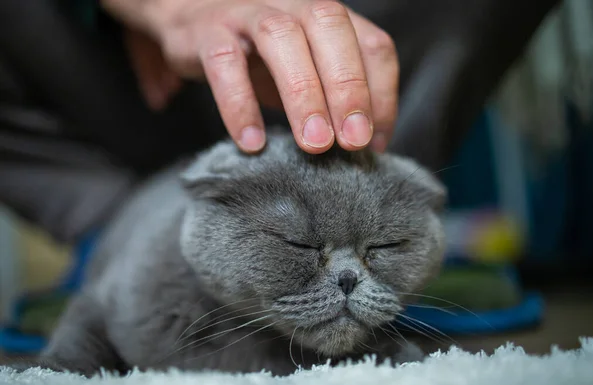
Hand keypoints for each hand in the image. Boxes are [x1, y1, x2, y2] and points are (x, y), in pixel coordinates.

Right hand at [103, 0, 398, 153]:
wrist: (191, 18)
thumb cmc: (260, 55)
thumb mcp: (305, 71)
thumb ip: (333, 97)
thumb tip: (369, 143)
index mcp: (327, 17)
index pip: (372, 44)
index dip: (382, 94)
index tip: (375, 142)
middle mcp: (294, 5)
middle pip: (331, 29)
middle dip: (349, 89)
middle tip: (354, 142)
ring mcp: (249, 13)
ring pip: (281, 38)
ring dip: (304, 94)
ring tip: (314, 144)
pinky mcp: (208, 31)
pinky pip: (224, 63)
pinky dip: (239, 104)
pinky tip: (252, 142)